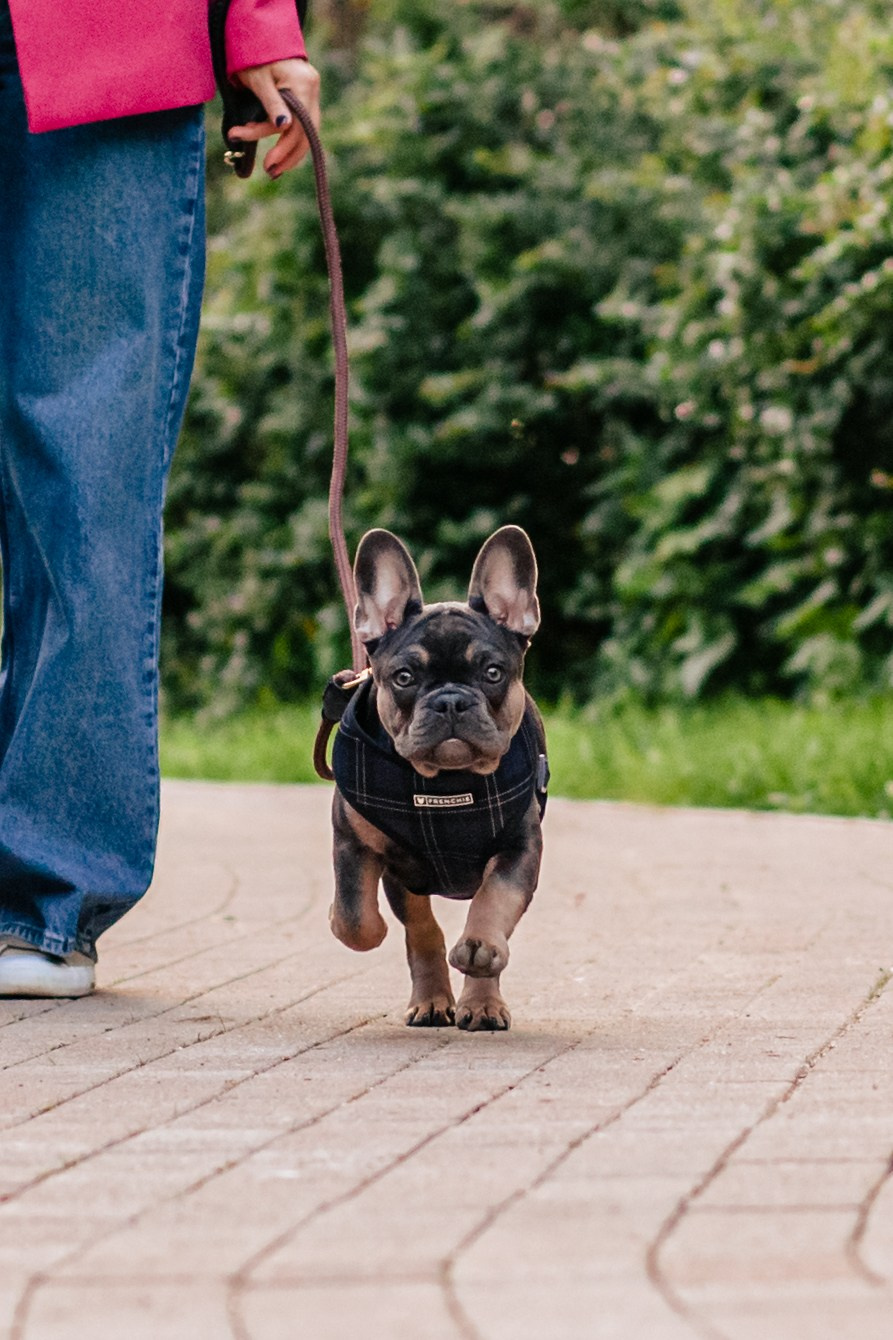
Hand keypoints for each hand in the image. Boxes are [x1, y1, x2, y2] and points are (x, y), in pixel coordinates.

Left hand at [229, 58, 320, 177]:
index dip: (284, 148)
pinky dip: (292, 140)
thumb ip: (271, 103)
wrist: (260, 39)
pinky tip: (281, 154)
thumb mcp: (258, 80)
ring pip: (307, 132)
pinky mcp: (307, 98)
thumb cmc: (254, 57)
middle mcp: (312, 89)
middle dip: (287, 155)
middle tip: (270, 171)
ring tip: (274, 168)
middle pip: (306, 132)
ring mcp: (312, 93)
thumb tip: (283, 127)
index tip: (268, 163)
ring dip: (291, 153)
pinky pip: (304, 125)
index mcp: (303, 83)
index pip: (297, 125)